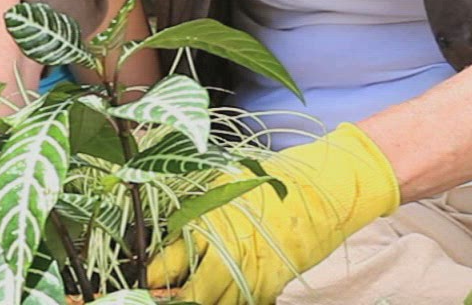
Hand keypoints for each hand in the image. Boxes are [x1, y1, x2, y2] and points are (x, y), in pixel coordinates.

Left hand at [146, 123, 400, 304]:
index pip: (171, 259)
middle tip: (167, 299)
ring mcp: (253, 270)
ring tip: (196, 299)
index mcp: (211, 222)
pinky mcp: (274, 282)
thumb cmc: (274, 179)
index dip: (156, 274)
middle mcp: (229, 251)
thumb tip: (175, 232)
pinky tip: (229, 297)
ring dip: (207, 303)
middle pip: (193, 294)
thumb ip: (201, 210)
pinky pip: (249, 302)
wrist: (324, 187)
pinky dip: (237, 302)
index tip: (147, 280)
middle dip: (177, 300)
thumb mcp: (228, 184)